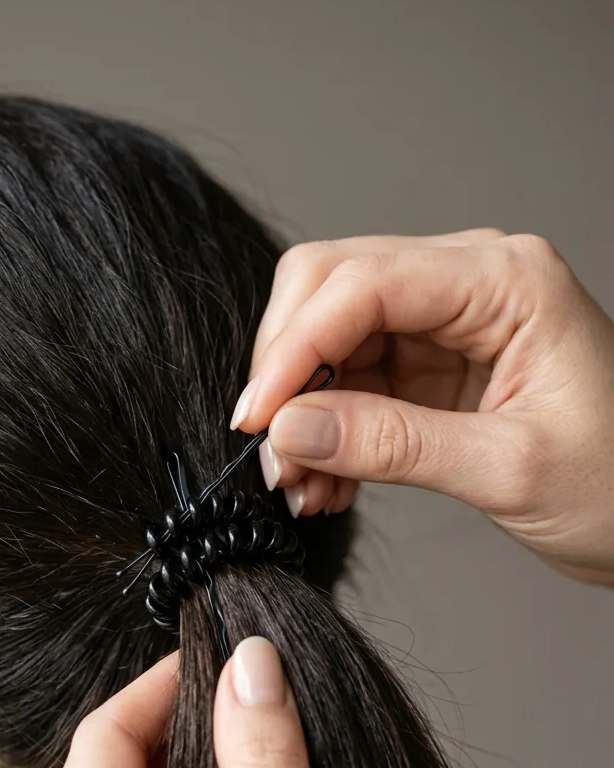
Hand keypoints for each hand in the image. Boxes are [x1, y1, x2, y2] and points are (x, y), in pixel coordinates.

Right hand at [231, 229, 613, 585]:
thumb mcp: (510, 470)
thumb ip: (394, 444)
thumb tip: (289, 432)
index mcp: (506, 280)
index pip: (363, 282)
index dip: (295, 347)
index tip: (257, 419)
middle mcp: (471, 283)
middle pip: (331, 287)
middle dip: (288, 369)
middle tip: (271, 452)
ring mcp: (449, 322)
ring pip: (332, 337)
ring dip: (302, 410)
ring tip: (302, 487)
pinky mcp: (434, 366)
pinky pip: (353, 380)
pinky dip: (326, 429)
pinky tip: (327, 482)